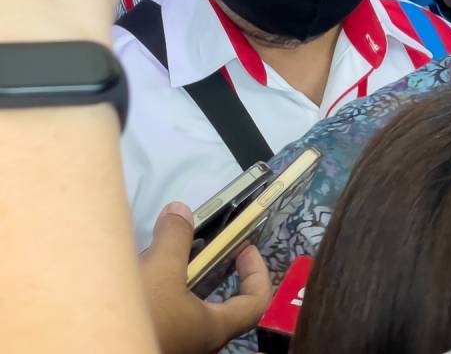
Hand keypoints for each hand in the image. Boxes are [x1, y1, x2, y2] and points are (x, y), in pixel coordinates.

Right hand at [141, 203, 272, 353]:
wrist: (93, 346)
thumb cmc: (141, 318)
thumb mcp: (159, 271)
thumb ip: (175, 239)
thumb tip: (181, 211)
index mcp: (214, 328)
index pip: (257, 302)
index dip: (257, 272)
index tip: (244, 248)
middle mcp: (200, 344)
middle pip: (224, 308)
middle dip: (219, 275)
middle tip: (206, 250)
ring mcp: (177, 346)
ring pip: (192, 314)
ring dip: (186, 286)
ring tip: (168, 261)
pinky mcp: (154, 343)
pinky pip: (169, 320)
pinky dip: (163, 298)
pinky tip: (142, 282)